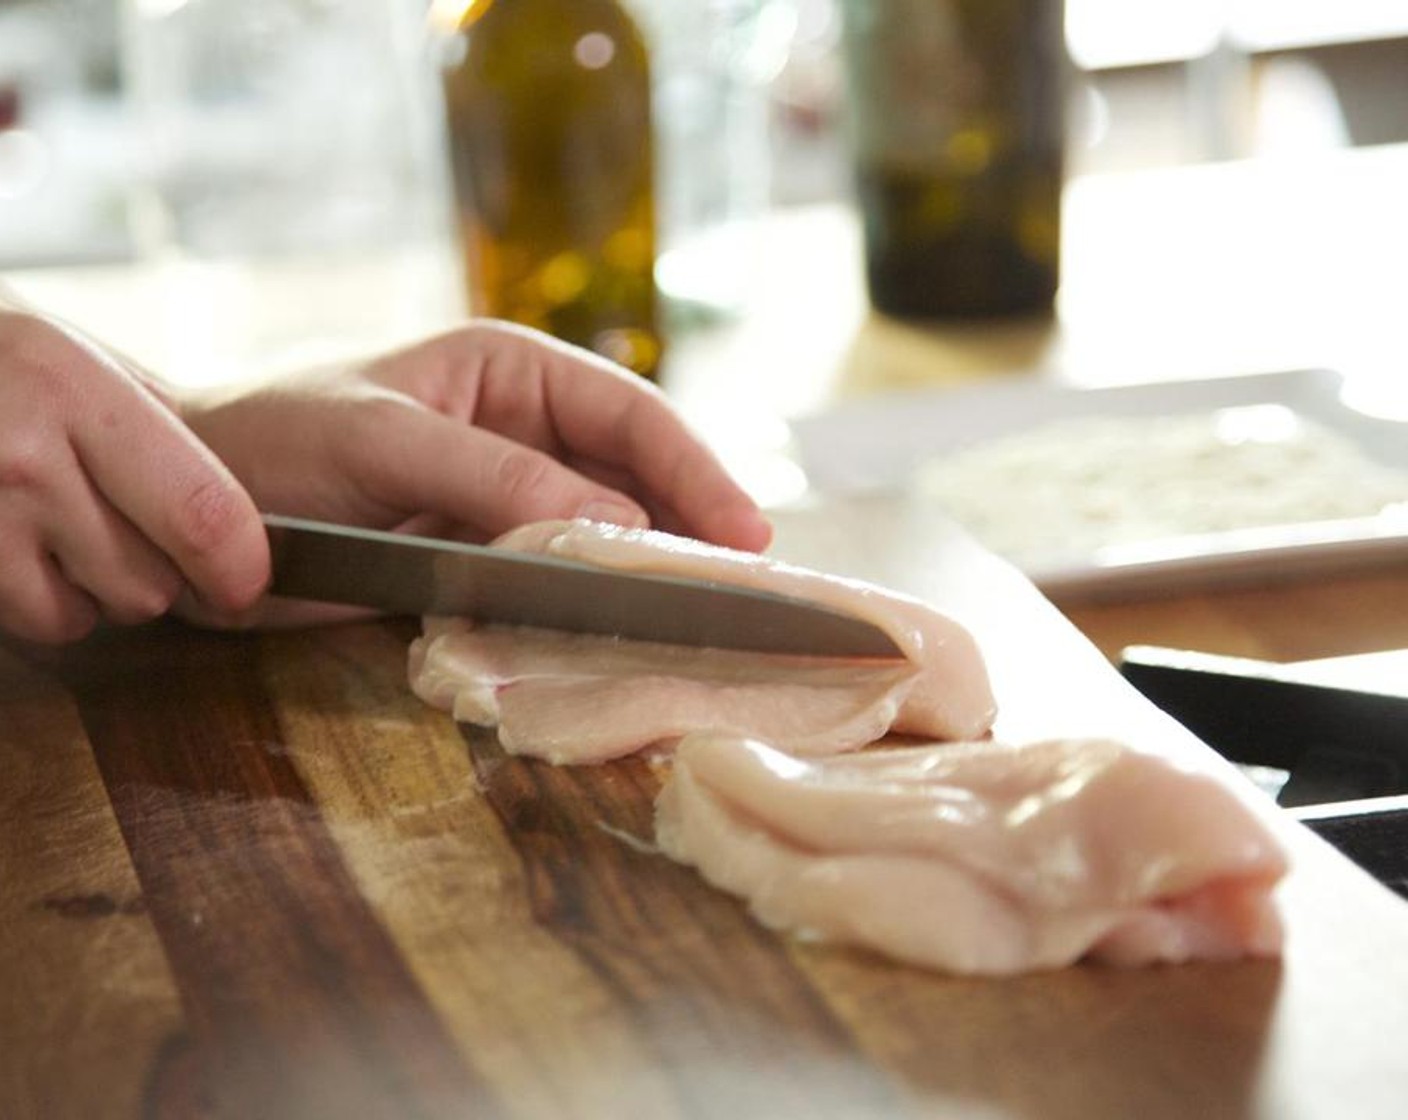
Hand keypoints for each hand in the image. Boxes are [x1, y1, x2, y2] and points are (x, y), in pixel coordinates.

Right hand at [0, 303, 268, 643]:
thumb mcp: (69, 362)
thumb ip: (153, 427)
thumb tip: (246, 521)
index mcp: (72, 388)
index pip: (201, 512)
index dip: (238, 568)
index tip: (248, 582)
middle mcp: (18, 454)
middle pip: (147, 583)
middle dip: (154, 578)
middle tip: (123, 533)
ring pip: (83, 618)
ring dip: (86, 597)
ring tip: (54, 534)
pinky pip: (26, 625)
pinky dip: (33, 605)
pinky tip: (14, 552)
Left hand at [183, 320, 771, 623]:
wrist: (185, 510)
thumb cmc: (272, 440)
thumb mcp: (384, 440)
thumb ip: (496, 476)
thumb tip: (616, 526)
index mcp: (511, 371)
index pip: (631, 414)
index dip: (697, 471)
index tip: (746, 534)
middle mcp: (523, 431)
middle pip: (636, 479)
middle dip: (691, 527)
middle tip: (746, 592)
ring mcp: (506, 501)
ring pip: (605, 537)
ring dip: (651, 577)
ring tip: (705, 622)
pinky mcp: (481, 561)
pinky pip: (556, 584)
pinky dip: (592, 611)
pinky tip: (623, 640)